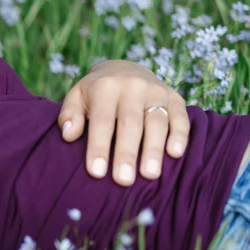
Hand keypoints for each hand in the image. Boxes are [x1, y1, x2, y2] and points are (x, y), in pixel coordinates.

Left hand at [57, 62, 189, 185]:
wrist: (123, 69)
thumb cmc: (94, 94)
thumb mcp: (76, 97)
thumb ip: (69, 115)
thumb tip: (68, 135)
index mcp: (105, 87)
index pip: (102, 121)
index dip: (99, 147)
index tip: (96, 172)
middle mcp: (133, 86)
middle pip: (130, 123)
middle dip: (126, 153)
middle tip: (123, 180)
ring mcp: (156, 91)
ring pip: (157, 122)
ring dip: (154, 149)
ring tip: (150, 175)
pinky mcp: (175, 97)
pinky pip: (180, 117)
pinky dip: (180, 135)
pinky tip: (175, 154)